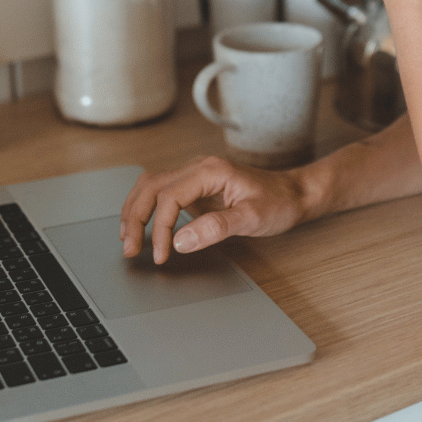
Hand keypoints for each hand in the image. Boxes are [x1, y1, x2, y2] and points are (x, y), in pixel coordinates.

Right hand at [120, 156, 310, 263]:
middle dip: (135, 217)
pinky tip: (142, 228)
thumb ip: (216, 228)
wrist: (294, 193)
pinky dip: (146, 208)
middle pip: (151, 186)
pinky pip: (161, 192)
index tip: (161, 255)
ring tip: (128, 239)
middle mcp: (198, 167)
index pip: (169, 196)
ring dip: (135, 210)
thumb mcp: (252, 218)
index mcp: (210, 170)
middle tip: (130, 249)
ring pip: (151, 186)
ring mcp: (195, 175)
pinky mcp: (195, 187)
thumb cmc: (278, 202)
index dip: (159, 228)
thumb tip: (180, 241)